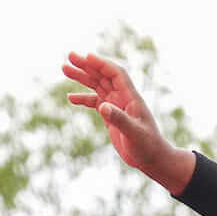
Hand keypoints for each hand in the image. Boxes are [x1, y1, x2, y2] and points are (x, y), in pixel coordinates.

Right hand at [63, 52, 194, 194]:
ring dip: (82, 77)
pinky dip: (83, 98)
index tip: (86, 57)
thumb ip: (119, 119)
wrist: (151, 159)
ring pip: (97, 86)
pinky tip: (70, 98)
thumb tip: (102, 107)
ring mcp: (116, 106)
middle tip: (69, 56)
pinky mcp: (111, 115)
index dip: (102, 64)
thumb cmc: (147, 146)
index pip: (116, 74)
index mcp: (131, 97)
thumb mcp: (133, 133)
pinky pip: (95, 102)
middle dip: (87, 65)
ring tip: (65, 68)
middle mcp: (123, 98)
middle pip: (103, 75)